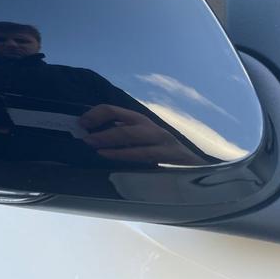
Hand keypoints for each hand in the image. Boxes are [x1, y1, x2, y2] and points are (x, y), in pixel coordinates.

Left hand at [80, 104, 205, 164]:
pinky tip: (112, 157)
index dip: (96, 114)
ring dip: (111, 142)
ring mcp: (162, 142)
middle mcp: (151, 128)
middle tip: (85, 138)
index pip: (114, 110)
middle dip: (102, 130)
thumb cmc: (162, 154)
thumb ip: (122, 135)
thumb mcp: (141, 140)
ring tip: (94, 147)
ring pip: (133, 138)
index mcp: (140, 121)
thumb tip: (93, 134)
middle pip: (123, 125)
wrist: (198, 168)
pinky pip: (145, 155)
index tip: (81, 123)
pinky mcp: (171, 157)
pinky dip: (125, 155)